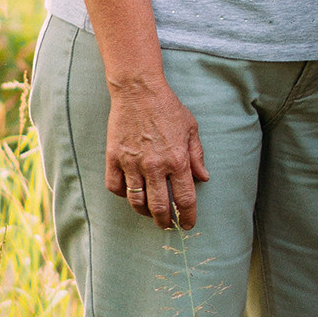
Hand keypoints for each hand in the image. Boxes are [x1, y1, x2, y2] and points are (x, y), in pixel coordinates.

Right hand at [105, 70, 209, 229]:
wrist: (139, 91)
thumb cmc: (168, 108)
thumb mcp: (191, 129)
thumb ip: (197, 156)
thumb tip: (203, 178)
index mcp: (177, 160)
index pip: (185, 199)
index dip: (188, 216)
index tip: (189, 224)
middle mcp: (155, 166)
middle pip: (159, 207)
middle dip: (165, 222)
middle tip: (168, 225)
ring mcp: (132, 163)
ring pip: (136, 201)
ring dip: (144, 212)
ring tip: (149, 214)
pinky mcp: (114, 158)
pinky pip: (115, 186)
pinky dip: (123, 194)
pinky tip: (130, 193)